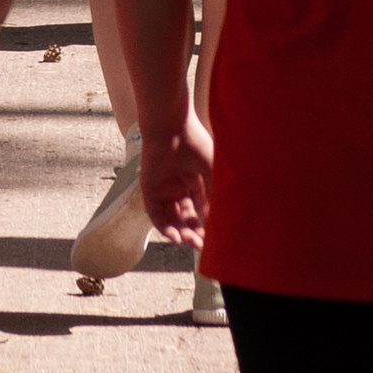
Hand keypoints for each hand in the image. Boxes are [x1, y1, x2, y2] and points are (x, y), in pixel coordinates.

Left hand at [139, 107, 211, 246]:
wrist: (172, 127)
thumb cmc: (195, 145)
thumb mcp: (212, 174)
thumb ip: (215, 197)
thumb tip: (223, 221)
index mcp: (194, 179)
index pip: (200, 208)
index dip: (207, 224)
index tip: (216, 238)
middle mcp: (178, 186)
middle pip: (185, 216)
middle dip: (194, 232)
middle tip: (202, 245)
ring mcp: (163, 188)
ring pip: (171, 218)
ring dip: (180, 233)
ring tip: (191, 243)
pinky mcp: (148, 189)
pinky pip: (155, 214)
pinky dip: (165, 227)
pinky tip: (176, 238)